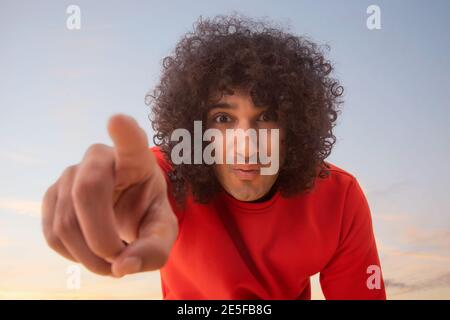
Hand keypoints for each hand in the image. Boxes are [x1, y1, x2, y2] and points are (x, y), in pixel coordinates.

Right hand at [41, 114, 177, 276]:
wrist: (125, 211)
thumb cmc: (147, 212)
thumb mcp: (162, 231)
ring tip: (112, 262)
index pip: (131, 142)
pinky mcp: (51, 195)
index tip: (118, 121)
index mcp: (136, 159)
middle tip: (120, 259)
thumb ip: (154, 249)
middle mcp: (100, 158)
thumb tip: (122, 267)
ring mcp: (71, 173)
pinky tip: (91, 252)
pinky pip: (53, 233)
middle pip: (88, 190)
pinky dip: (74, 255)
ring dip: (90, 257)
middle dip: (102, 237)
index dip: (124, 133)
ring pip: (67, 221)